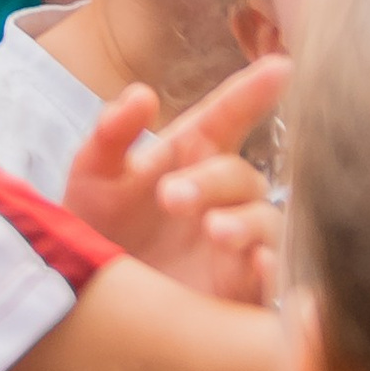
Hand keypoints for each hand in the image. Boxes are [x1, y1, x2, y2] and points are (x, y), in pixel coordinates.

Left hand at [62, 56, 289, 293]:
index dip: (253, 91)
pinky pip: (275, 277)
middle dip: (212, 181)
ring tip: (215, 230)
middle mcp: (221, 196)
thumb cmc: (96, 228)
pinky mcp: (242, 291)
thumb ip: (111, 134)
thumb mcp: (92, 177)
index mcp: (190, 156)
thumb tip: (142, 95)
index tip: (281, 67)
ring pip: (266, 222)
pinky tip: (260, 266)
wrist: (88, 303)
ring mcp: (236, 243)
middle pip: (239, 175)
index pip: (228, 116)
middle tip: (170, 197)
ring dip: (245, 223)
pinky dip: (274, 270)